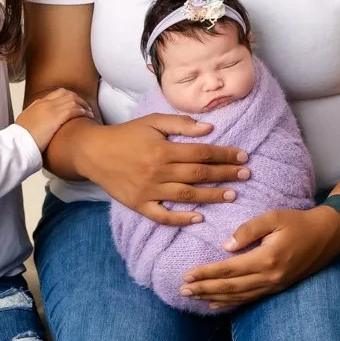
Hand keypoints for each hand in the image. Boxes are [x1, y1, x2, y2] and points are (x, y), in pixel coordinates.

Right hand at [15, 88, 93, 151]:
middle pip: (67, 94)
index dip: (69, 97)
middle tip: (86, 107)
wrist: (18, 143)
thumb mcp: (25, 123)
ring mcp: (51, 109)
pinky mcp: (56, 117)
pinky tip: (87, 116)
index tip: (75, 104)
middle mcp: (45, 103)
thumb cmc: (21, 138)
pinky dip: (82, 111)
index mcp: (38, 104)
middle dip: (79, 99)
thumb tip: (39, 121)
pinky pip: (74, 109)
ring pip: (73, 100)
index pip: (57, 94)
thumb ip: (33, 118)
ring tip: (90, 113)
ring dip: (83, 106)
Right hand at [81, 114, 250, 226]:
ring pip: (186, 196)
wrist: (93, 152)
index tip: (243, 156)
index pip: (202, 152)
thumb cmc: (127, 134)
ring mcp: (148, 191)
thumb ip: (181, 124)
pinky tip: (199, 218)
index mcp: (164, 150)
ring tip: (232, 196)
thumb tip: (209, 128)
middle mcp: (158, 172)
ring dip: (211, 196)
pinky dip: (181, 219)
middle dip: (225, 175)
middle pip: (199, 174)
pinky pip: (162, 216)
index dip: (224, 154)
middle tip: (246, 175)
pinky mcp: (139, 205)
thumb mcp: (153, 121)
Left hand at [180, 206, 339, 308]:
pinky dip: (230, 302)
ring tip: (193, 296)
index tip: (187, 275)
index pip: (229, 269)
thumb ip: (248, 229)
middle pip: (230, 287)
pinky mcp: (276, 287)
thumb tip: (225, 245)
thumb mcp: (274, 217)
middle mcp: (269, 277)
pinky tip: (216, 303)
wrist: (327, 236)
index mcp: (266, 258)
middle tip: (182, 290)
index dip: (206, 273)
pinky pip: (249, 299)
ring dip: (213, 297)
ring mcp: (273, 285)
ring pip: (237, 296)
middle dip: (204, 289)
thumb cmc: (299, 222)